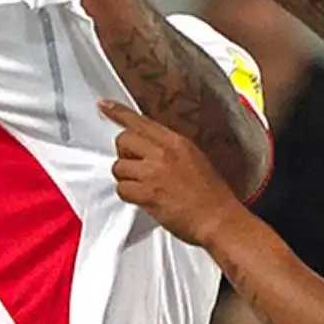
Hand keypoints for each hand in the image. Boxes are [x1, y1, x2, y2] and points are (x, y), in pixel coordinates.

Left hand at [101, 99, 242, 246]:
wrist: (218, 218)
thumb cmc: (210, 195)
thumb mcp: (195, 159)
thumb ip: (171, 150)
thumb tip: (150, 150)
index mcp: (176, 142)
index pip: (141, 121)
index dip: (119, 112)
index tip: (105, 105)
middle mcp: (163, 152)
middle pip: (123, 140)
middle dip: (124, 154)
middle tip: (136, 167)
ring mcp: (154, 172)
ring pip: (118, 167)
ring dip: (126, 178)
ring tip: (144, 187)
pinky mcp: (147, 193)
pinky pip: (122, 189)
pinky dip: (128, 196)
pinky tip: (143, 199)